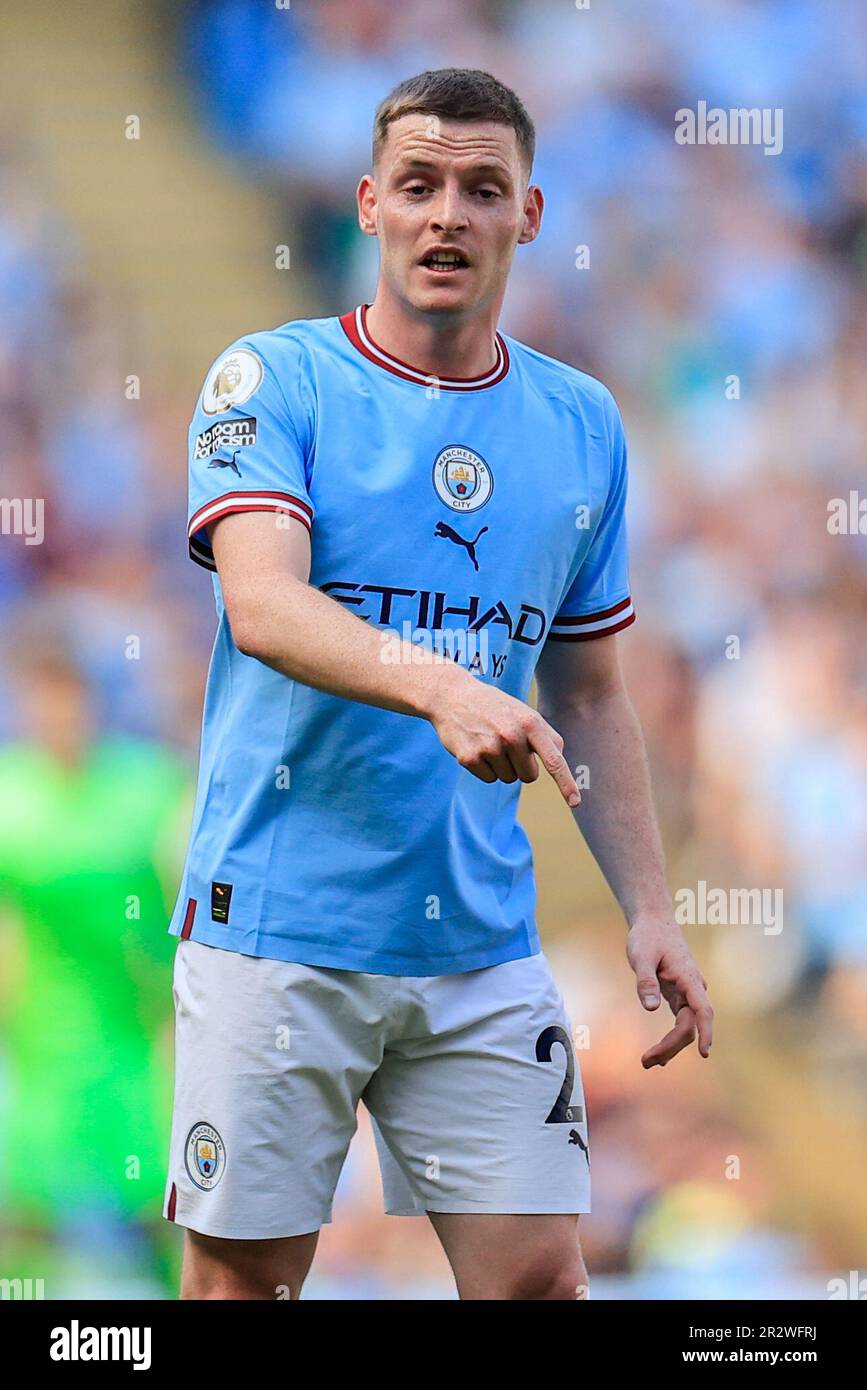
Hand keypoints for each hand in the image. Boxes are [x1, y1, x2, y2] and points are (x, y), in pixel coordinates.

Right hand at [425, 665, 580, 807]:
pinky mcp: (469, 758)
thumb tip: (558, 760)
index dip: (566, 783)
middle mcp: (511, 735)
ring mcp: (489, 747)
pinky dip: (485, 768)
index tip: (575, 803)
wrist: (452, 696)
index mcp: (530, 723)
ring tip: (490, 740)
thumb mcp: (524, 713)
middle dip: (522, 766)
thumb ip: (545, 736)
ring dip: (502, 766)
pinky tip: (477, 746)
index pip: (554, 760)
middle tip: (506, 743)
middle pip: (529, 776)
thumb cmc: (495, 707)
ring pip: (508, 779)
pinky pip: (489, 779)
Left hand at [626, 917, 712, 1067]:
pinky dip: (671, 1039)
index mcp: (688, 978)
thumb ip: (646, 981)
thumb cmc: (648, 937)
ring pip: (686, 1026)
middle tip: (646, 1062)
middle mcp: (693, 988)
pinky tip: (660, 1056)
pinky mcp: (678, 995)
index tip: (705, 1053)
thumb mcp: (641, 956)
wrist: (654, 921)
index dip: (706, 1031)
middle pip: (690, 1025)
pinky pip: (680, 1022)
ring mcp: (687, 993)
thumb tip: (651, 1009)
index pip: (703, 1009)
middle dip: (672, 1046)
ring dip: (670, 1046)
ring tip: (648, 1063)